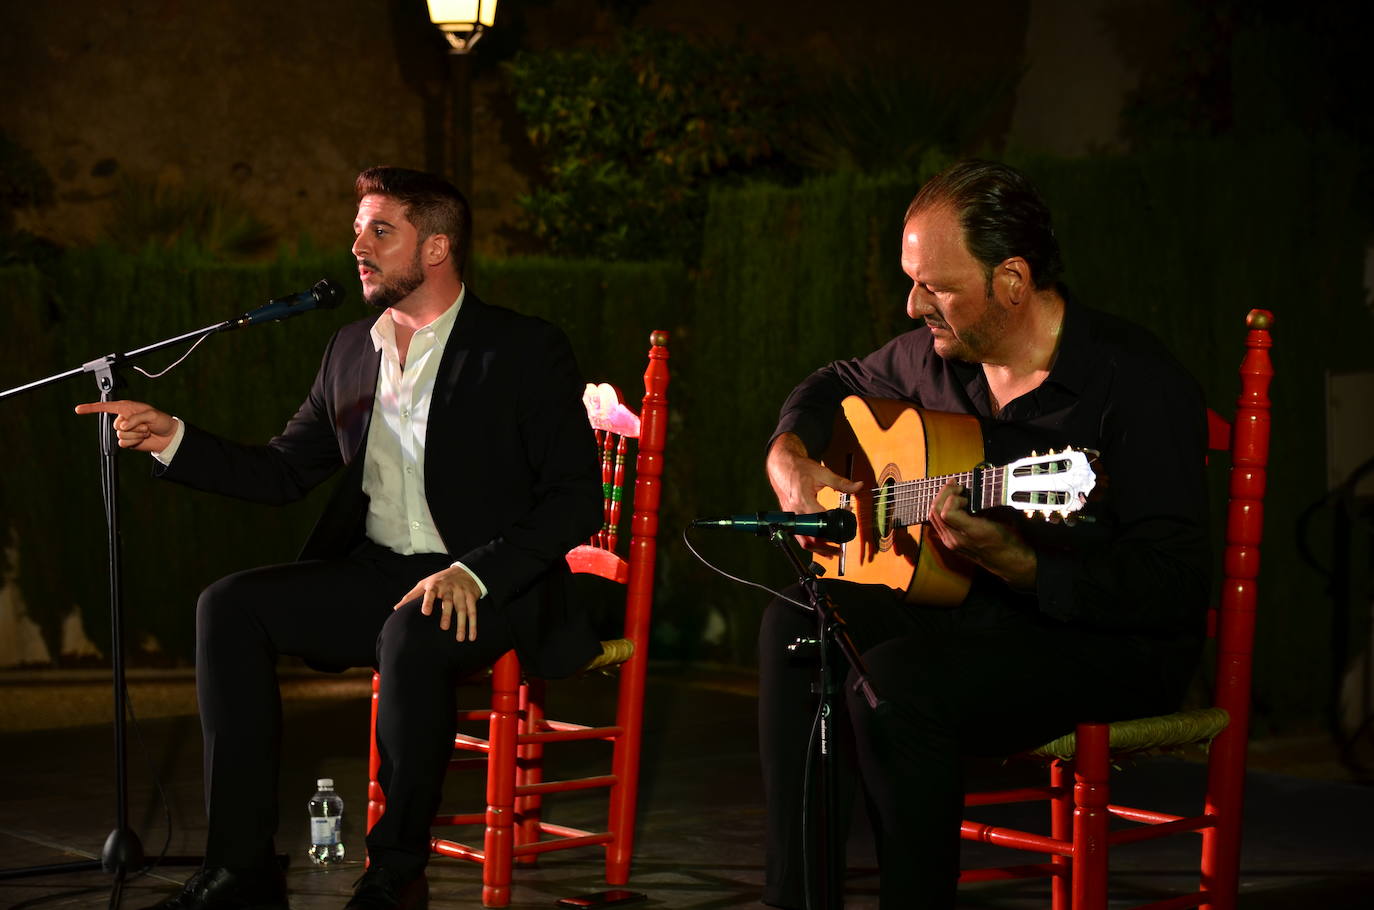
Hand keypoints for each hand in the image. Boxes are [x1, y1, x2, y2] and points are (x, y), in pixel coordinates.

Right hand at [73, 400, 176, 453]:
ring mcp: (124, 431)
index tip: (78, 409)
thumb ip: (135, 418)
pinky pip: (123, 443)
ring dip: (136, 434)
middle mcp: (123, 419)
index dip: (91, 407)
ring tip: (145, 431)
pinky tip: (142, 438)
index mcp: (126, 407)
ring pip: (120, 435)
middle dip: (132, 427)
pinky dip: (134, 441)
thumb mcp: (151, 415)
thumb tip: (121, 426)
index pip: (106, 406)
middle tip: (145, 425)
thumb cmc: (161, 421)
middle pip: (115, 425)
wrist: (168, 436)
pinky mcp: (127, 441)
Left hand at [394, 565, 482, 640]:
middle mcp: (449, 588)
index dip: (428, 601)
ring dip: (462, 624)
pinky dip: (473, 625)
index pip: (431, 593)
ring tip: (460, 638)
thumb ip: (411, 596)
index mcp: (435, 585)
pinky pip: (473, 612)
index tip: (425, 612)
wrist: (464, 571)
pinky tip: (471, 637)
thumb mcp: (424, 584)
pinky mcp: (471, 597)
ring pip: (462, 609)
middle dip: (447, 614)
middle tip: (444, 628)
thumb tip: (396, 609)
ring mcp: (461, 593)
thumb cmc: (439, 580)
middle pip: (448, 602)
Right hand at [766, 432, 861, 552]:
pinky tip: (820, 547)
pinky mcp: (790, 519)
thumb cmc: (799, 468)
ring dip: (818, 549)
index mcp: (802, 499)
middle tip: (840, 548)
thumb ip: (841, 482)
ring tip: (832, 553)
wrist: (781, 465)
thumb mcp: (822, 473)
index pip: (820, 519)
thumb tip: (858, 486)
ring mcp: (791, 516)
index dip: (835, 523)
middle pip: (810, 537)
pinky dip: (810, 543)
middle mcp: (795, 511)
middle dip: (826, 545)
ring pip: (803, 540)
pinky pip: (799, 536)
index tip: (846, 518)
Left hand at [928, 480, 1035, 589]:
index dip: (952, 497)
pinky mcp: (949, 542)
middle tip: (956, 485)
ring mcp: (950, 542)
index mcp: (970, 533)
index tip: (964, 491)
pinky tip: (952, 503)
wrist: (1008, 563)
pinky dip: (940, 509)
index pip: (946, 512)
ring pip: (932, 516)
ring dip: (940, 500)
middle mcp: (956, 539)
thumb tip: (973, 489)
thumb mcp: (1001, 519)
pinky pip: (937, 522)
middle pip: (935, 512)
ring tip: (954, 492)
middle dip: (943, 493)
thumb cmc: (1008, 541)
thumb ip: (984, 504)